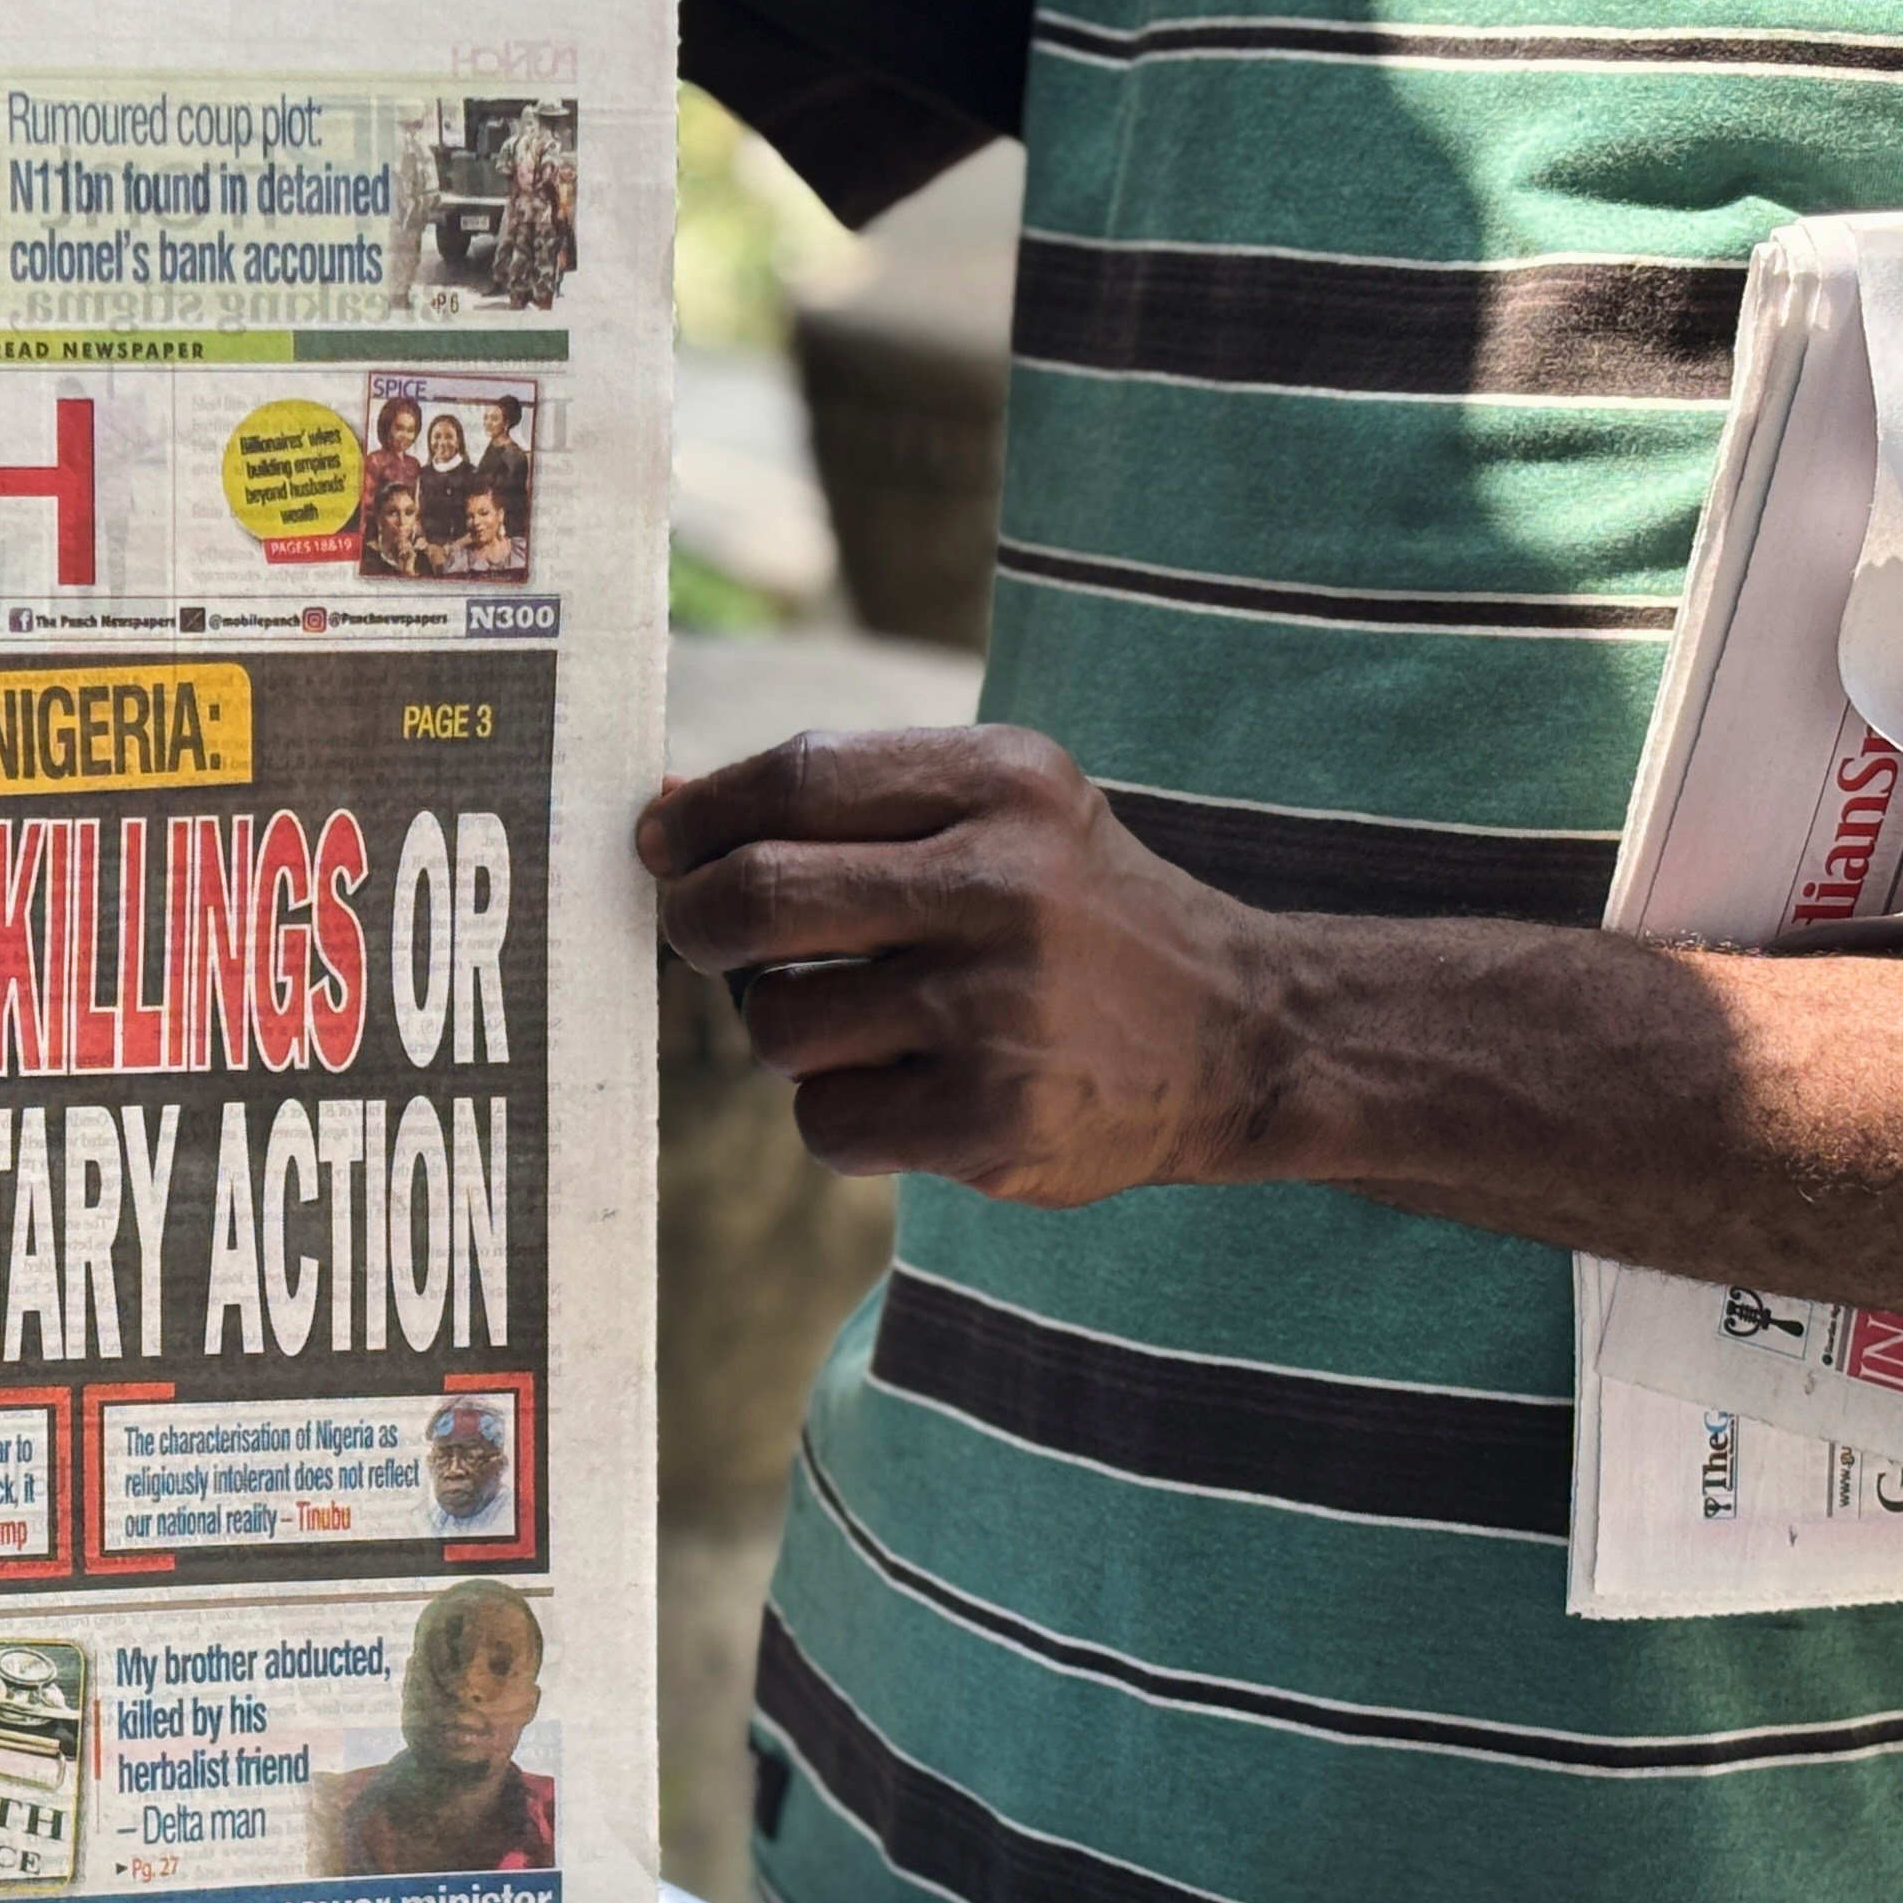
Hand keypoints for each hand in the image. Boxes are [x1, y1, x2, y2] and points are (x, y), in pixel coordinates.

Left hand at [638, 728, 1282, 1206]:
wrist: (1241, 1034)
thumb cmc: (1074, 909)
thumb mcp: (996, 810)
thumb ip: (841, 799)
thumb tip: (665, 802)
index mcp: (1002, 784)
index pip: (796, 778)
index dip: (701, 815)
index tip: (660, 842)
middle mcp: (1002, 889)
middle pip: (758, 899)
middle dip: (694, 922)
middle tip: (698, 933)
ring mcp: (998, 1013)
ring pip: (778, 1025)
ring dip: (783, 1028)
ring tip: (856, 1021)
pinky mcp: (994, 1123)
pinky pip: (826, 1122)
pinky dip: (836, 1111)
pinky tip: (905, 1088)